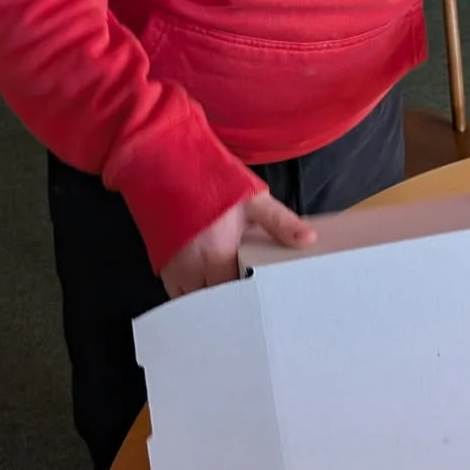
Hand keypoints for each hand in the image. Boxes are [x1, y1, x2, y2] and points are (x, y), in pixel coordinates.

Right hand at [160, 192, 316, 297]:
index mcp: (218, 259)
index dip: (251, 303)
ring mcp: (173, 269)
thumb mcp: (252, 200)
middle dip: (231, 306)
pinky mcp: (161, 262)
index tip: (264, 303)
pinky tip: (205, 284)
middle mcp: (192, 271)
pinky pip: (176, 291)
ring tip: (229, 296)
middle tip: (250, 303)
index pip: (237, 300)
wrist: (167, 163)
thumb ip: (280, 222)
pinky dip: (190, 293)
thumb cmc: (210, 180)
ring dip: (209, 302)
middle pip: (215, 306)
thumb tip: (308, 240)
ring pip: (193, 302)